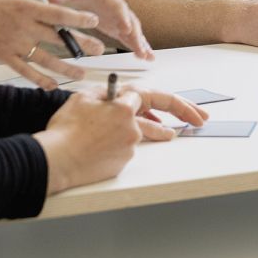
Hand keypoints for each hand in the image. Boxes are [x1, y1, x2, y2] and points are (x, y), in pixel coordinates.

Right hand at [0, 0, 104, 88]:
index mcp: (24, 7)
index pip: (57, 13)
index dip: (78, 18)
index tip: (95, 22)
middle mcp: (22, 27)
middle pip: (57, 38)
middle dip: (81, 44)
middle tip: (100, 49)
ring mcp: (13, 44)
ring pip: (46, 59)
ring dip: (66, 67)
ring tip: (83, 73)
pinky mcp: (3, 57)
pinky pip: (26, 71)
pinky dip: (40, 79)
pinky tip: (53, 84)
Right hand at [32, 85, 210, 192]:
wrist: (57, 159)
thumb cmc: (65, 129)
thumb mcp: (82, 99)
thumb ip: (104, 94)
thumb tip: (115, 95)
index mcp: (123, 106)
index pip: (149, 97)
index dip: (163, 99)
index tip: (185, 106)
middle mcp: (131, 127)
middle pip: (160, 120)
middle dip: (185, 115)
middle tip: (200, 118)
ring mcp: (129, 147)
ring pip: (139, 135)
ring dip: (153, 132)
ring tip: (171, 133)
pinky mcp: (123, 163)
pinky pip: (125, 150)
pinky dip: (118, 146)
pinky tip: (102, 146)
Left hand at [51, 0, 154, 59]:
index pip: (118, 6)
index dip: (123, 17)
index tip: (126, 28)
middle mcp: (117, 6)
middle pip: (130, 20)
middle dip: (137, 35)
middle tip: (141, 48)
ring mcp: (119, 17)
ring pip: (133, 30)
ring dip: (141, 43)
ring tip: (148, 57)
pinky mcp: (117, 25)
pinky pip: (129, 36)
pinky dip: (137, 46)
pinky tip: (145, 56)